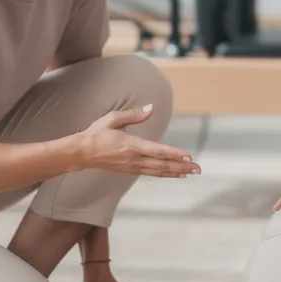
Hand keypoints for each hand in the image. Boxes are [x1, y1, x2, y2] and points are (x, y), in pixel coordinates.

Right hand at [78, 104, 199, 177]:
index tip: (189, 156)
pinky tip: (176, 173)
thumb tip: (151, 108)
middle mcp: (134, 159)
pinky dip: (166, 173)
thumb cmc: (97, 133)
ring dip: (177, 171)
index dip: (174, 154)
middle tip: (199, 168)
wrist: (82, 153)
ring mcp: (133, 166)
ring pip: (159, 171)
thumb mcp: (113, 118)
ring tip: (193, 172)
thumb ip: (134, 115)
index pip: (157, 151)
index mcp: (131, 145)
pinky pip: (152, 173)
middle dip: (182, 166)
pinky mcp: (131, 170)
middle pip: (162, 164)